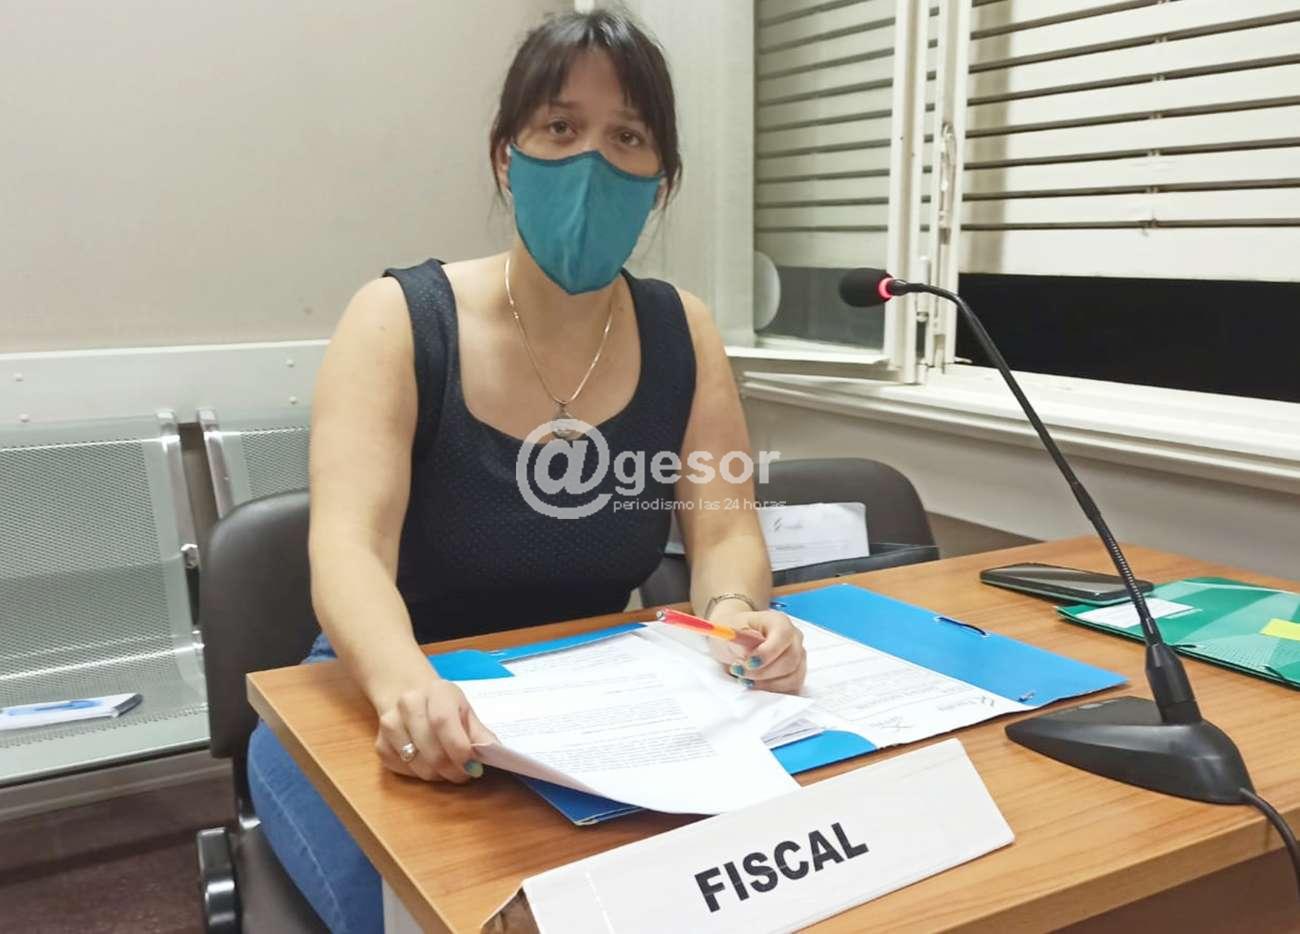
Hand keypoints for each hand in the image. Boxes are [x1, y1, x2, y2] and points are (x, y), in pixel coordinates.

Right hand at [373, 676, 496, 782]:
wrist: (407, 694)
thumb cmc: (443, 705)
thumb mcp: (464, 711)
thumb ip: (479, 733)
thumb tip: (495, 754)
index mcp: (436, 691)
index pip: (444, 722)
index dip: (459, 749)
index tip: (474, 767)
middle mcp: (408, 704)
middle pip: (431, 749)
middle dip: (452, 770)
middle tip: (465, 775)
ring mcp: (390, 724)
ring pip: (417, 764)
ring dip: (437, 775)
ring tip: (448, 769)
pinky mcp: (380, 744)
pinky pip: (403, 770)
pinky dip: (420, 775)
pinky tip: (428, 764)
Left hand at [707, 608, 805, 693]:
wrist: (734, 641)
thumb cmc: (734, 633)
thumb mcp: (729, 632)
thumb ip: (740, 640)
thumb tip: (749, 650)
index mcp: (779, 622)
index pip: (783, 635)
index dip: (767, 652)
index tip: (748, 663)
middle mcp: (794, 638)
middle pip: (790, 660)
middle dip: (763, 672)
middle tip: (739, 672)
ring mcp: (798, 657)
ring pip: (793, 677)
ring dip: (768, 684)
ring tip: (745, 679)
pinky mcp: (796, 673)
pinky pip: (793, 688)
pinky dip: (774, 690)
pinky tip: (756, 685)